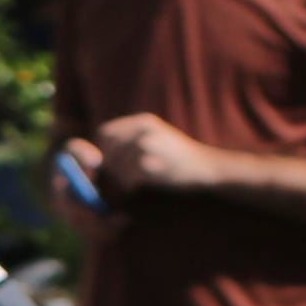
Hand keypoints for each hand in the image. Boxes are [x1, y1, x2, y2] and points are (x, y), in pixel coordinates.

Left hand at [85, 113, 218, 200]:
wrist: (207, 166)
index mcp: (143, 121)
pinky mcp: (150, 163)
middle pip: (107, 149)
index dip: (102, 149)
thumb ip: (129, 141)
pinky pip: (127, 177)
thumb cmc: (178, 157)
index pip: (105, 133)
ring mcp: (146, 145)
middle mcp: (142, 129)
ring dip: (120, 176)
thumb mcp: (156, 137)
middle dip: (109, 164)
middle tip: (120, 174)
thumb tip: (98, 154)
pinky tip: (142, 184)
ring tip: (135, 180)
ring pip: (116, 165)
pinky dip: (130, 184)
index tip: (107, 162)